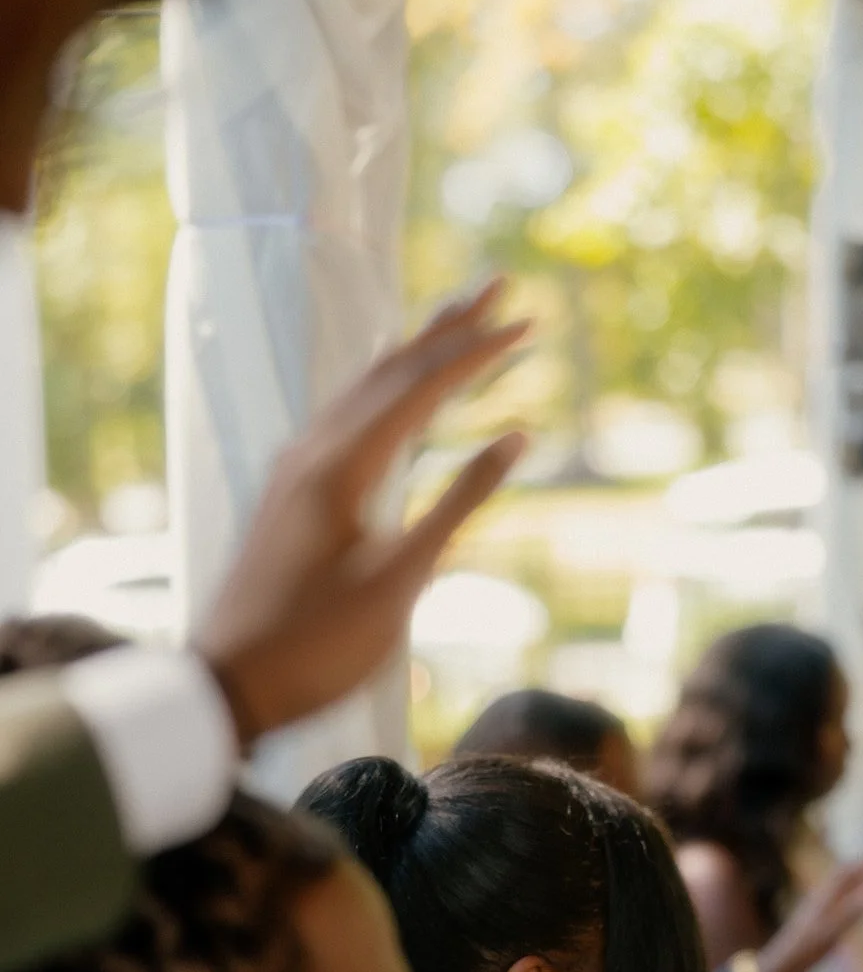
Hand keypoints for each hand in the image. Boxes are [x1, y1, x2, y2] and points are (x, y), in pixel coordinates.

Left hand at [197, 280, 529, 743]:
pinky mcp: (287, 493)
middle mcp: (313, 450)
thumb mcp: (402, 578)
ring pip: (361, 388)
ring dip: (412, 352)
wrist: (228, 685)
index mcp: (342, 465)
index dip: (477, 351)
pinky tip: (387, 393)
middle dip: (447, 327)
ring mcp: (293, 469)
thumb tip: (515, 439)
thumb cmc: (319, 644)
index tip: (526, 321)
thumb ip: (459, 502)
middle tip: (499, 285)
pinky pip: (342, 416)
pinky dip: (380, 390)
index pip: (421, 386)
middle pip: (389, 369)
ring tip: (452, 321)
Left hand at [759, 855, 862, 971]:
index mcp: (824, 897)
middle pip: (843, 875)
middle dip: (862, 865)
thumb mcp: (832, 932)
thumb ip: (851, 912)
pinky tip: (851, 896)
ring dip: (855, 876)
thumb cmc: (807, 948)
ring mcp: (817, 906)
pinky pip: (835, 896)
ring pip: (838, 885)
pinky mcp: (816, 916)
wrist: (783, 961)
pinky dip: (848, 890)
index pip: (847, 873)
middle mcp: (820, 897)